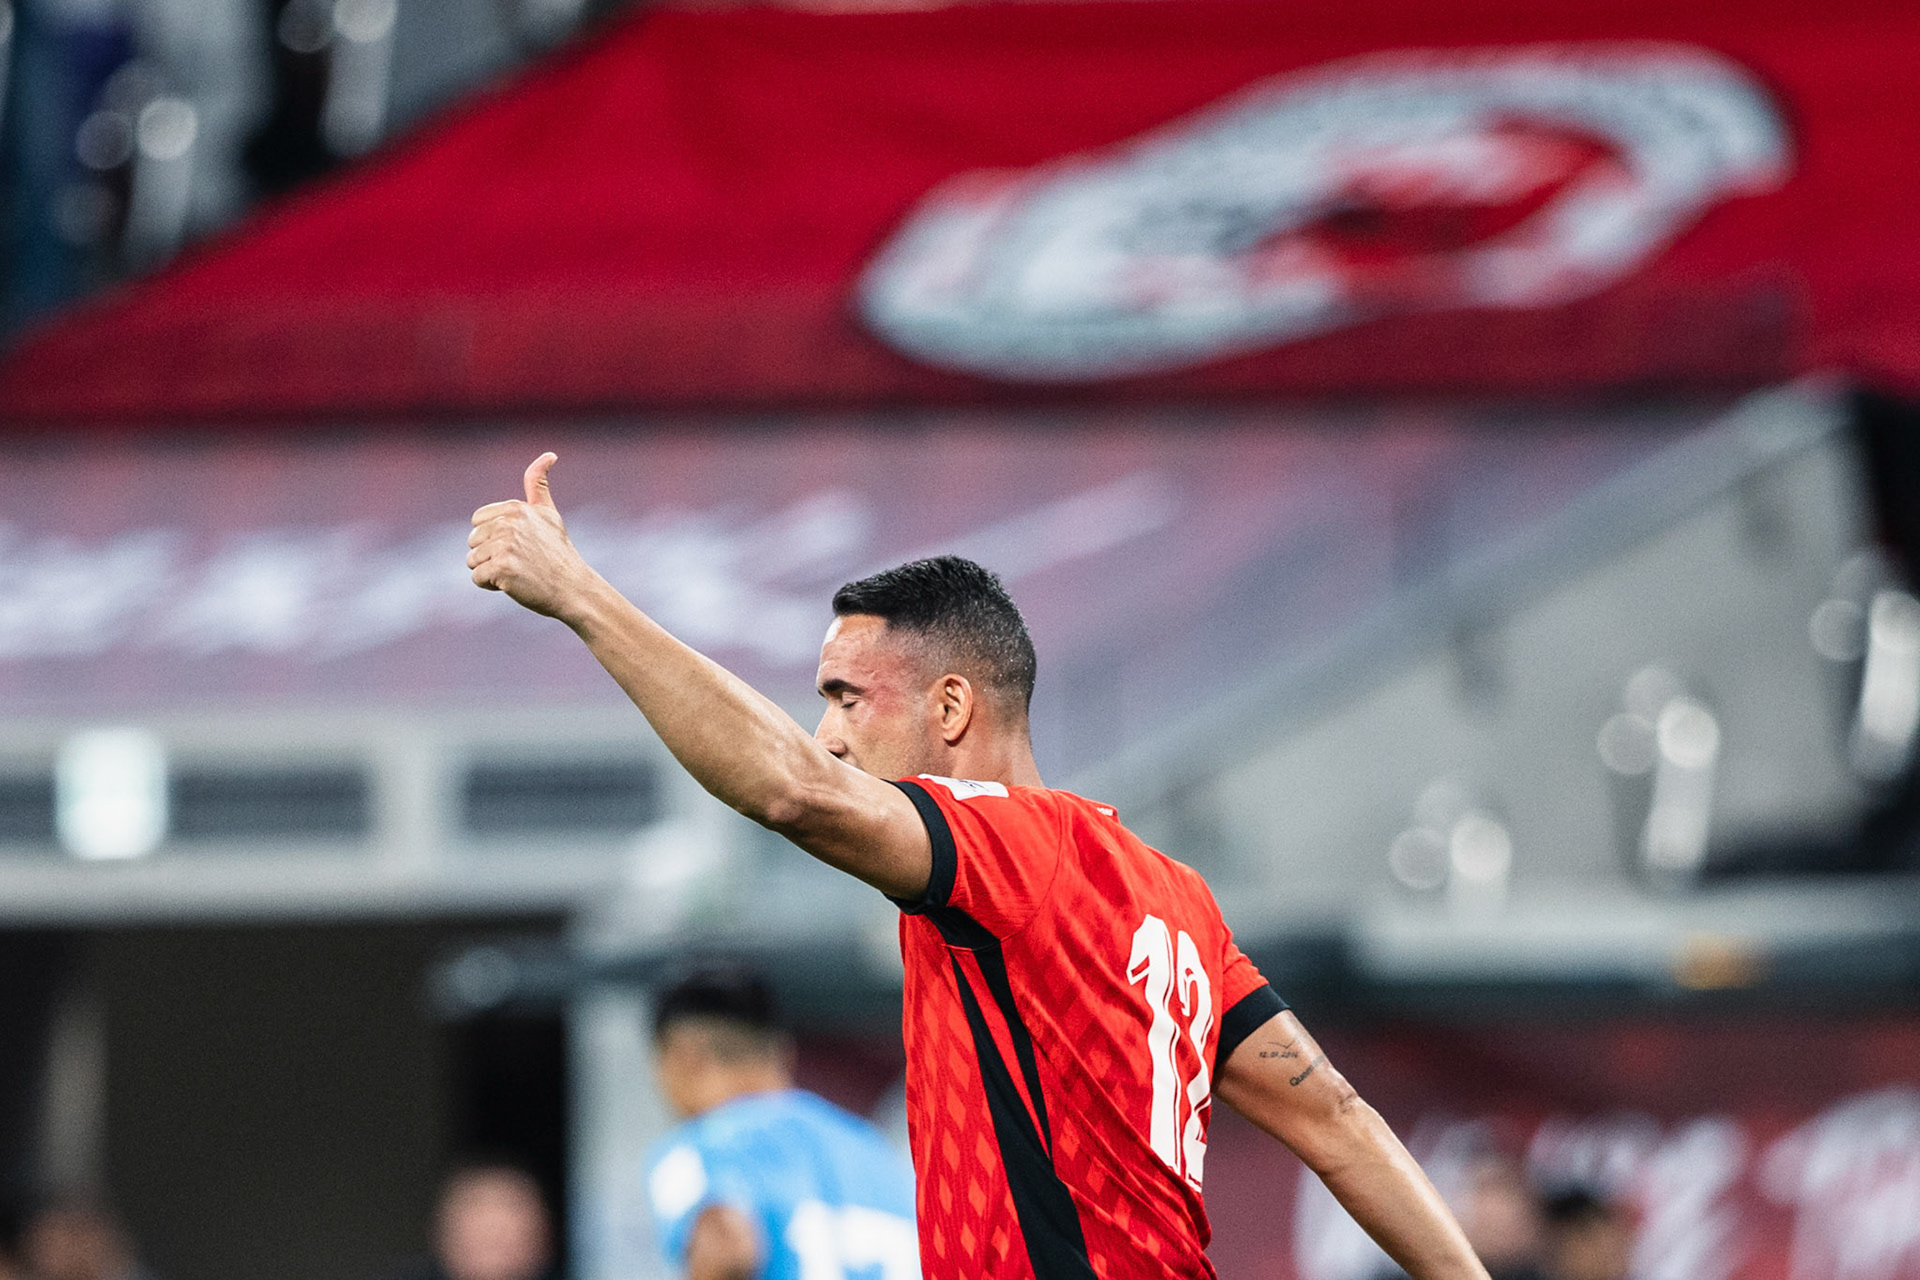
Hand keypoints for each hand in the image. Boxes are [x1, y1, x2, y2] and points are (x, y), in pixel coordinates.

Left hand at [468, 453, 596, 621]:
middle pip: (473, 542)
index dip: (493, 537)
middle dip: (490, 555)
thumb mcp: (549, 513)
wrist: (573, 588)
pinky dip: (491, 585)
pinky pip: (477, 578)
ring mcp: (505, 545)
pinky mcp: (502, 567)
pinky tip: (514, 583)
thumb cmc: (559, 554)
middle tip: (521, 561)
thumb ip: (539, 484)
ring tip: (518, 572)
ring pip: (472, 561)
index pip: (477, 522)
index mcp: (515, 508)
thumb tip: (550, 454)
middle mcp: (509, 523)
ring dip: (490, 571)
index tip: (519, 545)